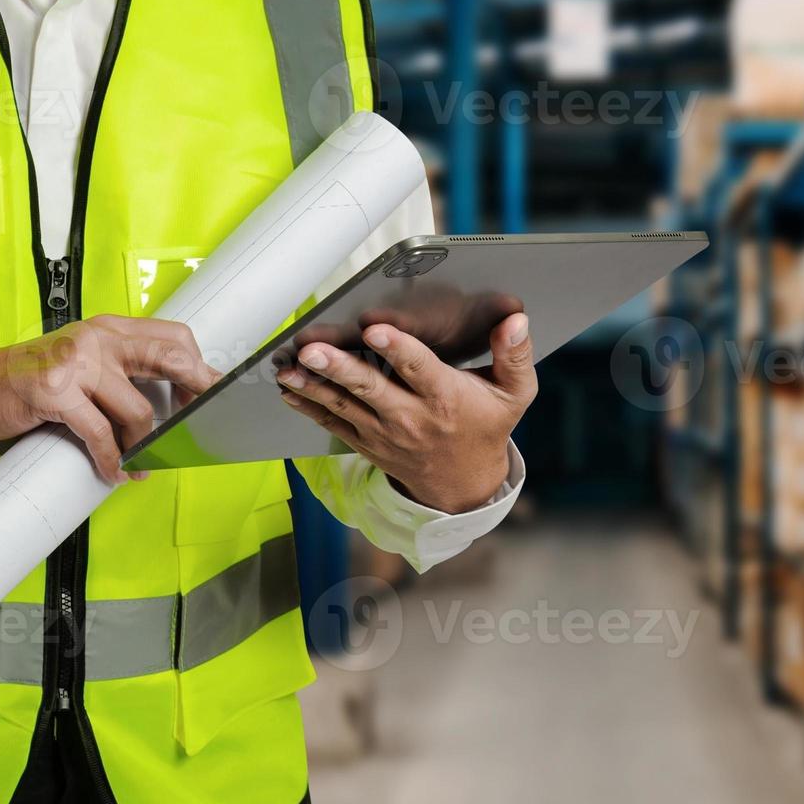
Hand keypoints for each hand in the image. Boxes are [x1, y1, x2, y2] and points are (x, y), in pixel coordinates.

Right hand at [0, 316, 221, 483]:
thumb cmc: (35, 380)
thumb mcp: (85, 363)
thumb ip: (124, 371)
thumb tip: (174, 402)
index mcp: (111, 328)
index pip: (174, 337)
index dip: (200, 368)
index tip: (214, 395)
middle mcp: (98, 338)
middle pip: (170, 359)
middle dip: (195, 395)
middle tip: (201, 427)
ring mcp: (76, 362)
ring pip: (137, 409)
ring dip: (145, 446)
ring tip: (142, 464)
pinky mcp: (54, 390)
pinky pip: (99, 433)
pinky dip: (112, 459)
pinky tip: (115, 471)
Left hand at [276, 314, 536, 512]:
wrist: (464, 483)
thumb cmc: (488, 426)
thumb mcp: (515, 394)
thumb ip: (515, 355)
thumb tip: (515, 319)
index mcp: (447, 399)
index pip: (420, 370)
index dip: (397, 350)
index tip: (375, 331)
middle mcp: (413, 417)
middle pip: (371, 389)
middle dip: (339, 368)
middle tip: (313, 350)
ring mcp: (386, 433)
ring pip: (345, 406)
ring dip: (313, 386)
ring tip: (288, 368)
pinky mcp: (368, 442)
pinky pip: (334, 424)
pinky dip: (309, 406)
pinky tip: (288, 388)